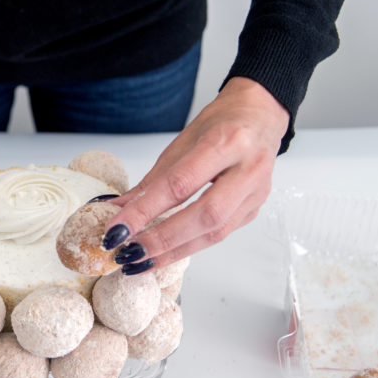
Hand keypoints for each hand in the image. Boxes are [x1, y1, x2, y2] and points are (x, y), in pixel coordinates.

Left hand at [105, 76, 288, 273]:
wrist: (261, 115)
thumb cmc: (221, 123)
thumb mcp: (182, 142)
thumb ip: (152, 180)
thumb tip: (116, 208)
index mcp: (226, 141)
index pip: (179, 184)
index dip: (144, 211)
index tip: (115, 230)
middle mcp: (248, 168)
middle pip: (204, 215)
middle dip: (162, 239)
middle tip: (128, 253)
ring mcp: (256, 192)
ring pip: (215, 232)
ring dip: (173, 252)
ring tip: (141, 262)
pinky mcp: (254, 209)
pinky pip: (220, 234)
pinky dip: (188, 246)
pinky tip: (164, 254)